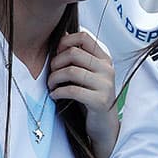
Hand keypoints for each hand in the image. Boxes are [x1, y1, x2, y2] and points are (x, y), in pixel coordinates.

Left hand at [49, 29, 118, 157]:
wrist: (104, 123)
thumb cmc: (91, 95)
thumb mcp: (88, 72)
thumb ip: (79, 55)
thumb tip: (63, 33)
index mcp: (105, 58)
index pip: (84, 37)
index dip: (65, 41)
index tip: (57, 53)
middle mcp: (107, 69)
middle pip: (73, 53)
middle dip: (56, 63)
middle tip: (51, 74)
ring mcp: (105, 85)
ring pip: (71, 71)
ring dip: (54, 78)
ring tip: (51, 85)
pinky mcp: (100, 101)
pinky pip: (72, 90)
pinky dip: (58, 92)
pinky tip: (55, 95)